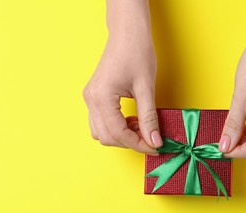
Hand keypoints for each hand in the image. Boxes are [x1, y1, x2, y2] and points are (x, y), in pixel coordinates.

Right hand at [83, 0, 161, 153]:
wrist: (128, 33)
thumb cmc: (137, 53)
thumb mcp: (146, 88)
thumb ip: (148, 118)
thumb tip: (155, 141)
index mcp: (101, 97)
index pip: (118, 133)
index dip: (138, 144)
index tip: (155, 147)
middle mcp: (91, 100)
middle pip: (107, 137)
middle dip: (130, 142)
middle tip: (151, 139)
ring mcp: (90, 98)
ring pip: (102, 132)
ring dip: (122, 136)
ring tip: (141, 128)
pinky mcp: (95, 96)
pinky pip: (102, 122)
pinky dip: (117, 127)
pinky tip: (132, 121)